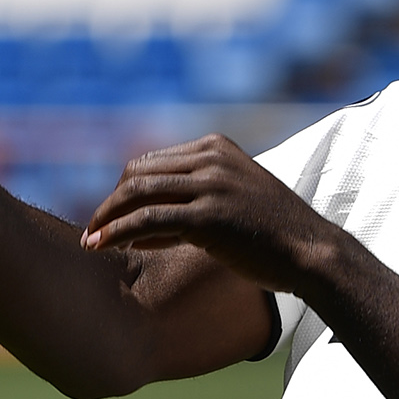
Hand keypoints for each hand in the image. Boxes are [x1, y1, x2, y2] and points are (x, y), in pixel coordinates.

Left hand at [81, 134, 331, 292]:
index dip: (124, 191)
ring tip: (88, 242)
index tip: (110, 218)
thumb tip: (140, 225)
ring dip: (105, 218)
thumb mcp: (233, 199)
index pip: (151, 161)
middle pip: (137, 173)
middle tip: (93, 231)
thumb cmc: (272, 233)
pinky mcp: (209, 215)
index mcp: (216, 146)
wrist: (310, 251)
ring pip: (137, 193)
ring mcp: (212, 184)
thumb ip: (193, 199)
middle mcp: (212, 157)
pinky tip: (100, 246)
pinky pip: (149, 219)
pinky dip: (118, 232)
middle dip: (110, 204)